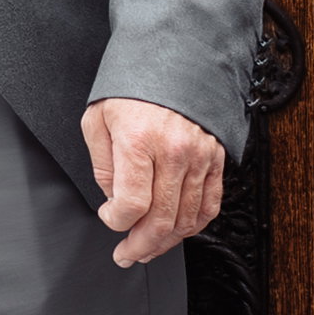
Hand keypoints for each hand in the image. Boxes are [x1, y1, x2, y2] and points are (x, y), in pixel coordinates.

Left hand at [83, 96, 228, 271]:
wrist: (173, 60)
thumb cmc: (133, 88)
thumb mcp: (97, 120)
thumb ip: (103, 166)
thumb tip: (113, 200)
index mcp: (140, 141)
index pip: (132, 205)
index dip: (116, 222)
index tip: (109, 218)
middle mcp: (174, 151)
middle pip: (161, 220)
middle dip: (140, 246)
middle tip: (127, 254)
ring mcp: (200, 156)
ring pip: (187, 219)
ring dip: (166, 242)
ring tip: (149, 248)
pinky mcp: (216, 158)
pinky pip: (210, 204)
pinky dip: (195, 225)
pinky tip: (178, 231)